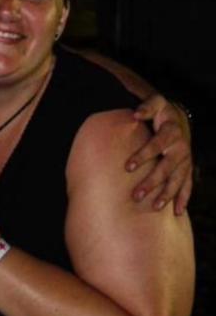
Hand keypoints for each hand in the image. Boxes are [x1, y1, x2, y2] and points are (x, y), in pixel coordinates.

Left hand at [128, 95, 192, 214]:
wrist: (178, 119)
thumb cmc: (160, 112)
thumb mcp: (155, 103)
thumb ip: (146, 107)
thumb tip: (134, 115)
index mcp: (171, 131)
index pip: (157, 144)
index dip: (143, 155)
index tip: (127, 167)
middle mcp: (181, 147)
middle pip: (167, 167)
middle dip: (152, 182)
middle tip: (136, 195)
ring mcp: (186, 160)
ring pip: (178, 180)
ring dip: (167, 194)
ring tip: (155, 207)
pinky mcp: (188, 169)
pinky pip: (188, 185)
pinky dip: (184, 198)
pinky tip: (178, 212)